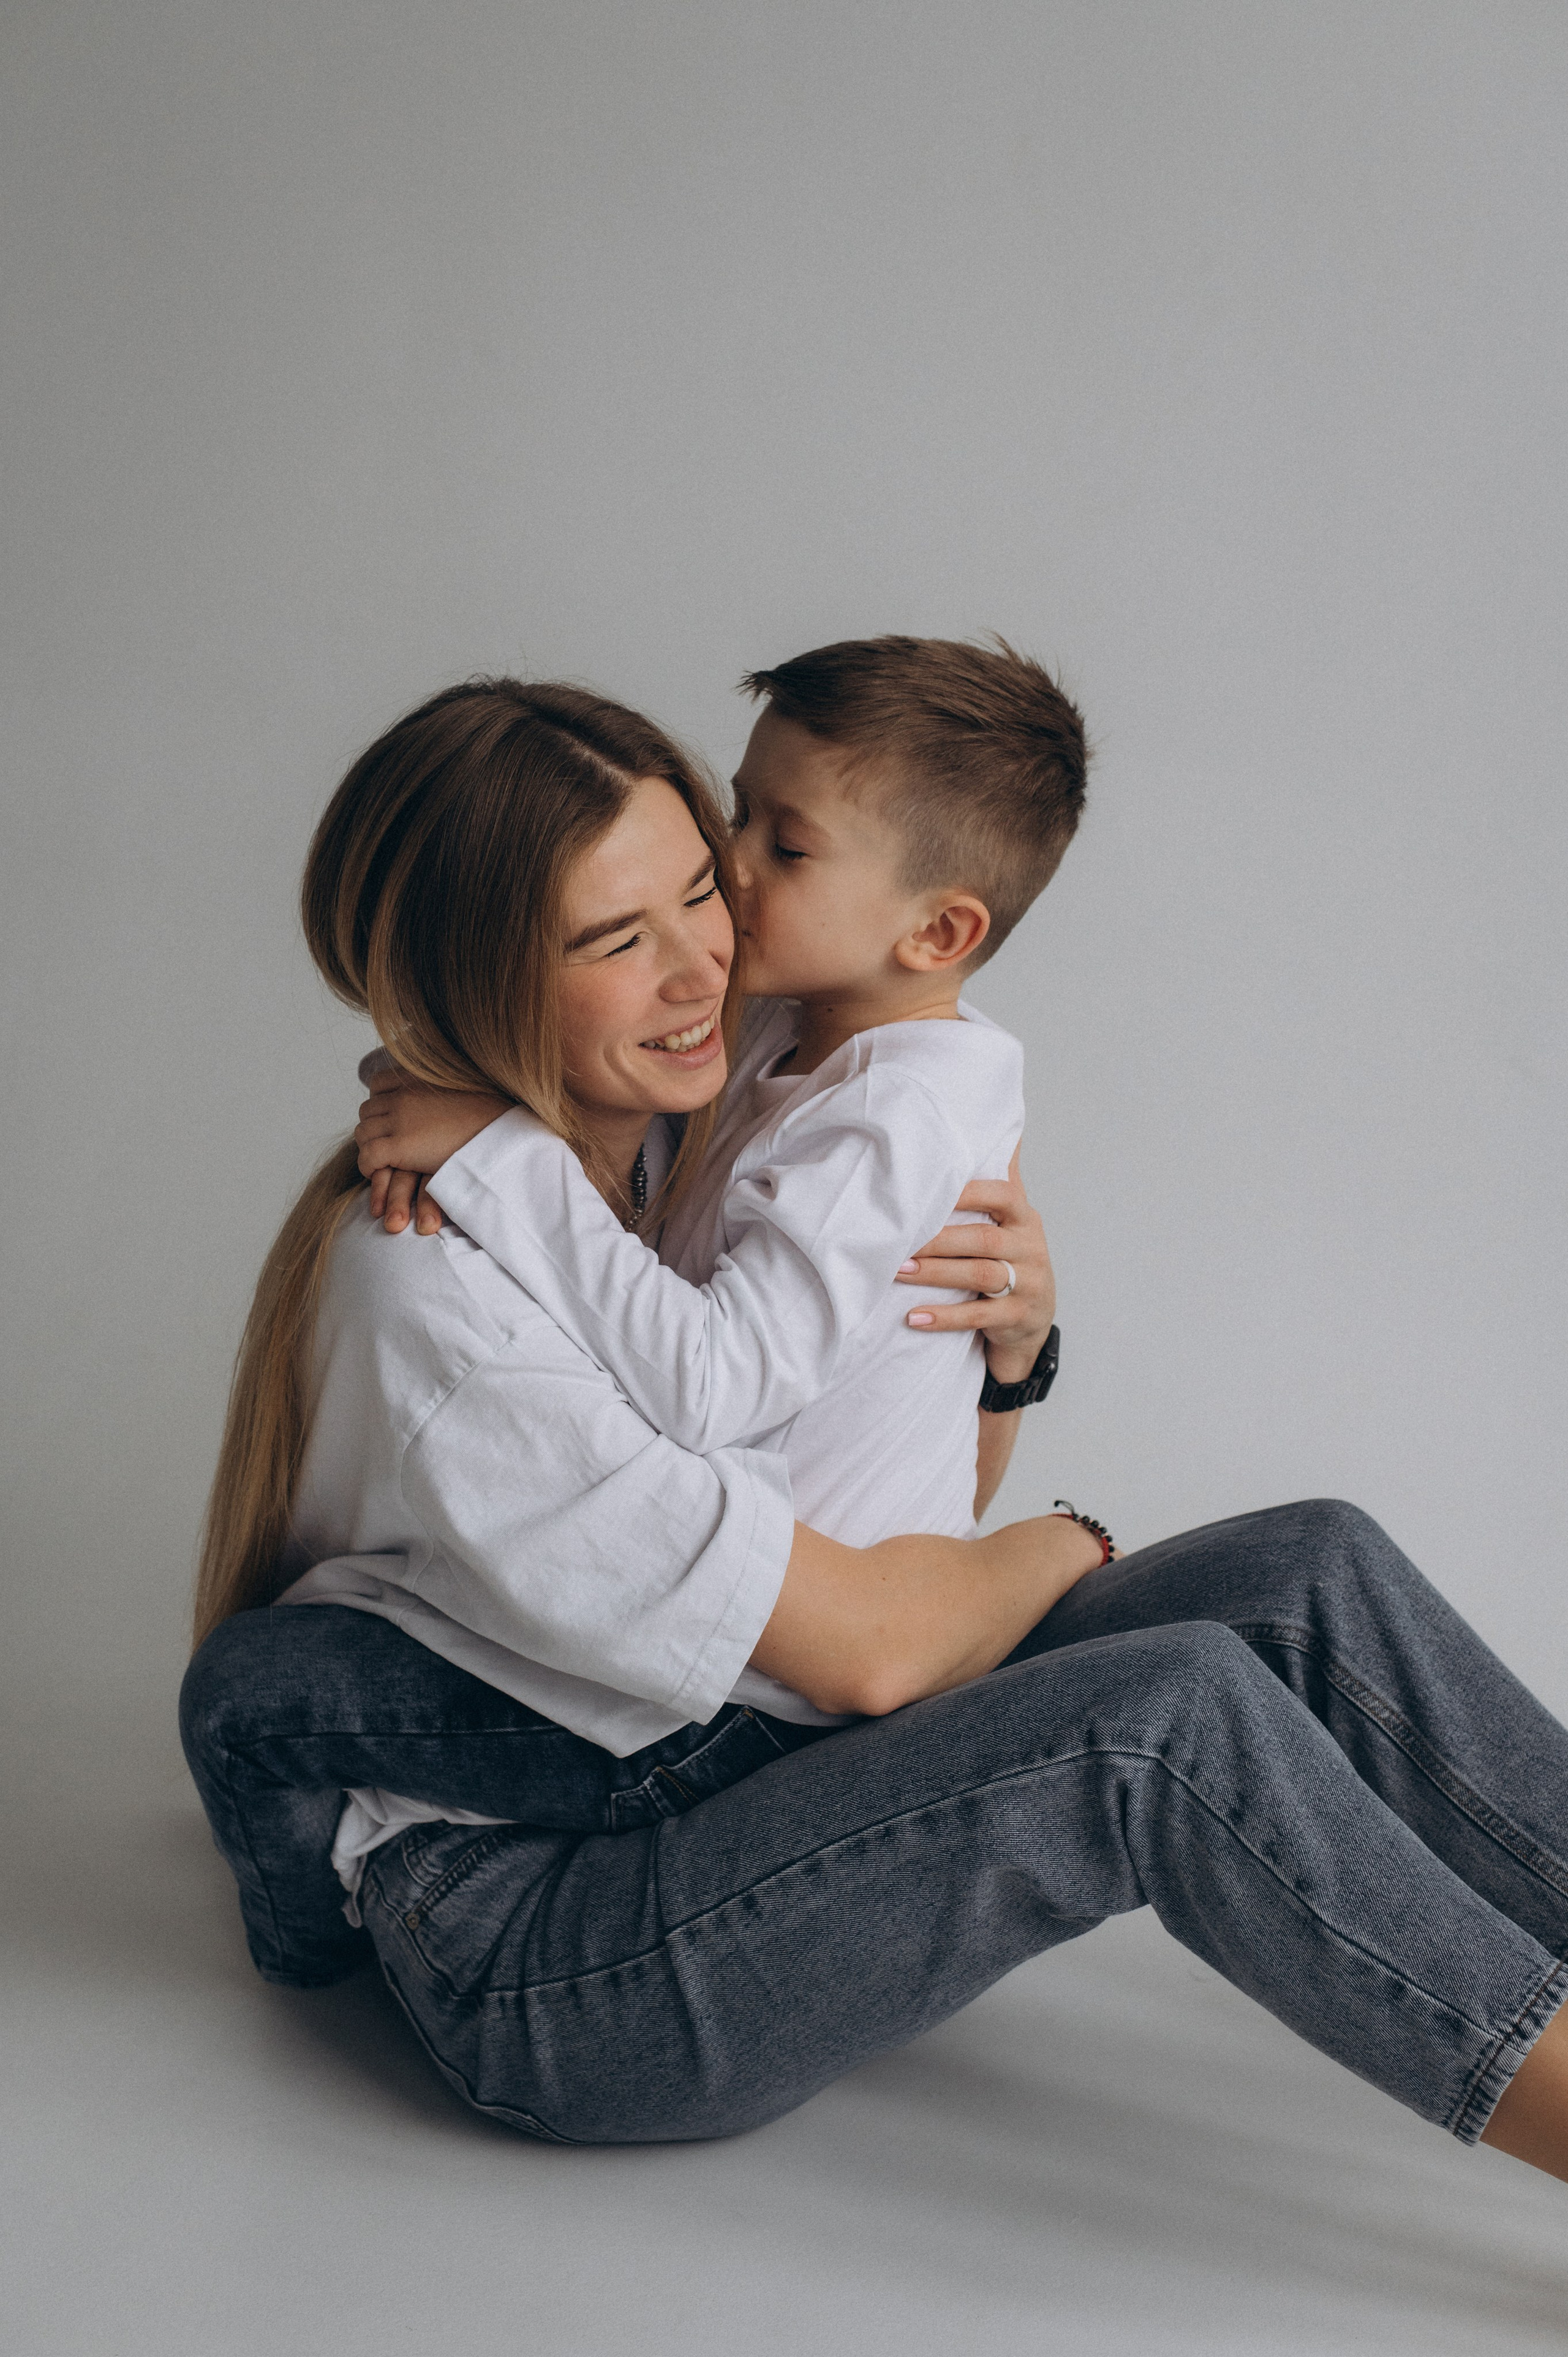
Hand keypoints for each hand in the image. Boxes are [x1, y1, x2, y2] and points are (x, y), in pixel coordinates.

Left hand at [355, 1066, 510, 1235]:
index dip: (379, 1102)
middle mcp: (405, 1095)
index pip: (379, 1084)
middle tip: (384, 1144)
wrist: (501, 1134)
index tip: (387, 1117)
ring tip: (381, 1162)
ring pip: (364, 1133)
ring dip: (369, 1147)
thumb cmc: (493, 1117)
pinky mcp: (399, 1146)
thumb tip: (447, 1093)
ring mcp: (400, 1120)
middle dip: (373, 1127)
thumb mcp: (467, 1088)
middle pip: (368, 1110)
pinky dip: (368, 1166)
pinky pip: (368, 1156)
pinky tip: (378, 1173)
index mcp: (419, 1078)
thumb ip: (445, 1087)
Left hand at [896, 1145, 1054, 1382]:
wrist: (1032, 1322)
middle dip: (938, 1238)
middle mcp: (1030, 1248)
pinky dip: (944, 1317)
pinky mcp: (1017, 1317)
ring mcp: (1028, 1284)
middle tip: (897, 1237)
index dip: (968, 1191)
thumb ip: (996, 1182)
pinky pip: (978, 1317)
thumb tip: (995, 1125)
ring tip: (897, 1271)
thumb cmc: (1010, 1261)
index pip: (1003, 1194)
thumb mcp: (1010, 1221)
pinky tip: (913, 1318)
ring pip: (979, 1275)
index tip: (929, 1188)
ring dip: (935, 1273)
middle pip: (983, 1238)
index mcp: (1024, 1218)